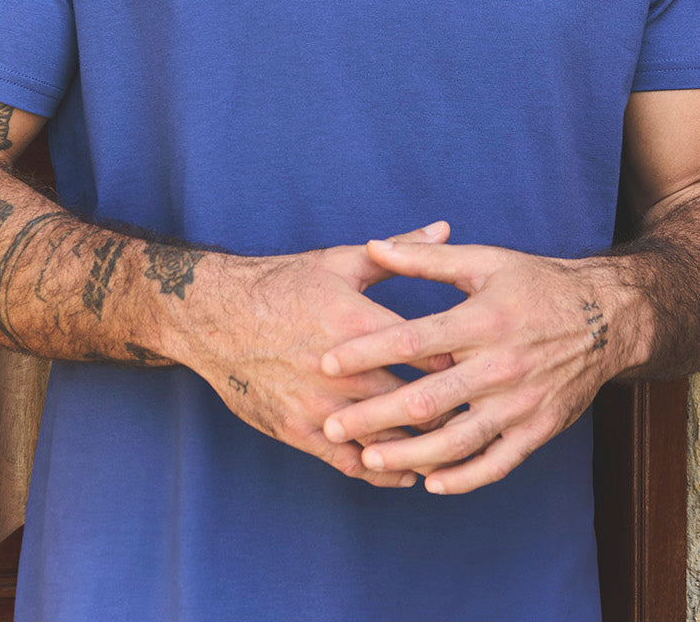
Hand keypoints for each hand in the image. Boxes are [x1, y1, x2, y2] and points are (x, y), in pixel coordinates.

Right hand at [184, 223, 454, 488]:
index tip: (484, 367)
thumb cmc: (283, 284)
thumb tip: (445, 228)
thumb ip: (400, 252)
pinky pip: (351, 465)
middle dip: (449, 412)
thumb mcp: (341, 262)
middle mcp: (342, 371)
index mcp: (359, 324)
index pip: (430, 354)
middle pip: (416, 405)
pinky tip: (405, 470)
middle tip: (475, 412)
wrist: (215, 317)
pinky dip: (384, 471)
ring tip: (448, 445)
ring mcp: (319, 406)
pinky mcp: (298, 432)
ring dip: (420, 448)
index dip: (462, 364)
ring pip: (387, 442)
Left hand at [318, 239, 646, 494]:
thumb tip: (375, 245)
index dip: (367, 353)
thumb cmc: (536, 284)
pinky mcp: (538, 430)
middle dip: (375, 415)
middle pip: (428, 398)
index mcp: (482, 320)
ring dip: (409, 454)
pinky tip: (430, 482)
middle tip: (332, 425)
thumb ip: (426, 258)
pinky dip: (463, 478)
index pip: (413, 340)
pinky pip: (496, 464)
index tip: (327, 363)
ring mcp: (521, 403)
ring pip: (457, 441)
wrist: (606, 317)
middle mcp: (500, 365)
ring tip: (369, 458)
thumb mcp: (485, 261)